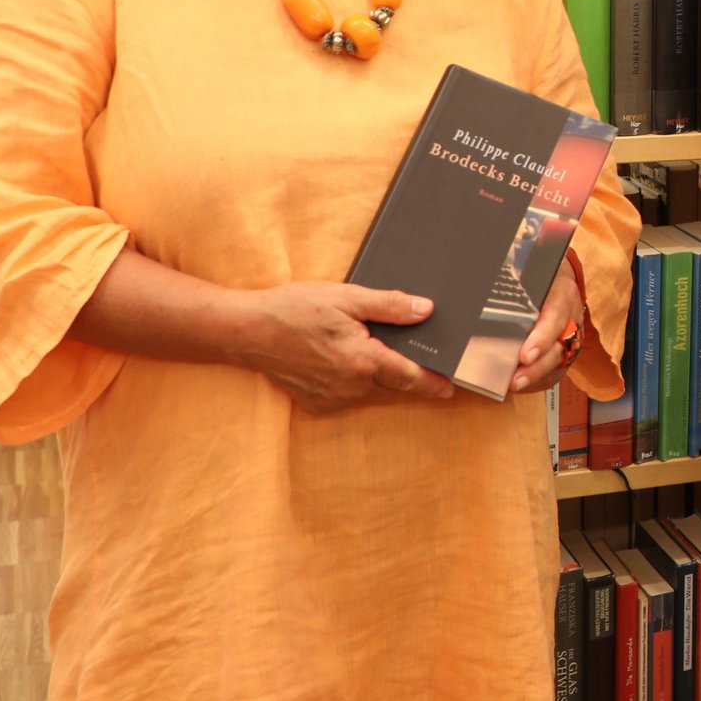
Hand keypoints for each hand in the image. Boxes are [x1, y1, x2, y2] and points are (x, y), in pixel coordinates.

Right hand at [235, 281, 455, 411]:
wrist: (246, 331)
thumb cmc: (293, 309)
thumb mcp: (345, 297)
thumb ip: (389, 305)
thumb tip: (425, 309)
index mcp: (363, 361)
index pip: (411, 376)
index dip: (434, 382)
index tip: (453, 387)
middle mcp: (350, 386)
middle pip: (392, 382)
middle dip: (404, 370)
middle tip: (404, 349)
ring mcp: (332, 398)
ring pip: (369, 388)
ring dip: (373, 372)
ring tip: (358, 343)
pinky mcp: (316, 403)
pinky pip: (346, 394)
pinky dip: (350, 379)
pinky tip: (336, 357)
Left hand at [508, 266, 584, 397]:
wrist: (559, 276)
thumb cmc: (538, 274)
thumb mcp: (529, 270)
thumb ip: (513, 282)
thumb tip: (481, 290)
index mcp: (562, 294)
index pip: (554, 318)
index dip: (541, 339)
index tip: (525, 355)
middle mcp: (571, 317)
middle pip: (558, 348)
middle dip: (536, 367)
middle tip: (515, 380)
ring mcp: (571, 336)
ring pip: (559, 362)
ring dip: (536, 377)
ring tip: (514, 385)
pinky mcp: (568, 350)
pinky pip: (557, 370)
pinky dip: (540, 380)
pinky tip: (523, 385)